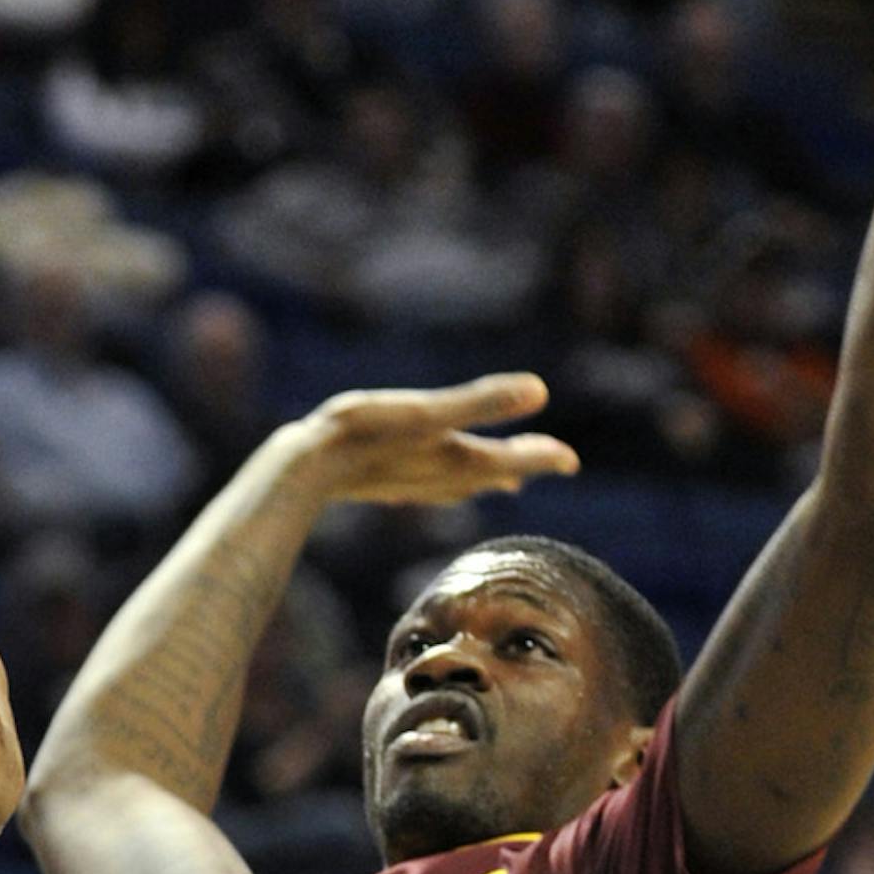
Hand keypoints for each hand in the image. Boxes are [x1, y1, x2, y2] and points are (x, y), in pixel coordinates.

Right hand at [299, 375, 578, 507]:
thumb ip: (483, 402)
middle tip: (555, 463)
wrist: (301, 470)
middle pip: (490, 471)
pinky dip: (450, 480)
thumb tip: (542, 390)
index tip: (572, 461)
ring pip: (461, 480)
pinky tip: (439, 480)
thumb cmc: (365, 436)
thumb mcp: (427, 413)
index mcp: (456, 459)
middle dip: (521, 465)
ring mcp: (410, 482)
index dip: (542, 457)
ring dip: (487, 475)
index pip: (512, 459)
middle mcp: (439, 477)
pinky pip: (430, 483)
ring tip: (507, 476)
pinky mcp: (383, 480)